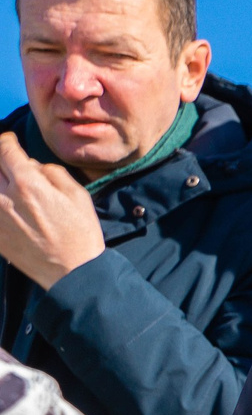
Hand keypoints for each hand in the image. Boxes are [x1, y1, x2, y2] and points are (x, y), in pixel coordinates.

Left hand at [0, 133, 107, 289]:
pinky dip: (0, 201)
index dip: (7, 141)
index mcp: (28, 185)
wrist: (72, 272)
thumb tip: (32, 166)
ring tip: (10, 186)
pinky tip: (10, 206)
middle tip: (10, 165)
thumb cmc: (80, 233)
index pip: (5, 150)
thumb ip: (52, 172)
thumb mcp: (78, 195)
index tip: (10, 142)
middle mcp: (5, 197)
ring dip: (0, 182)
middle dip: (1, 161)